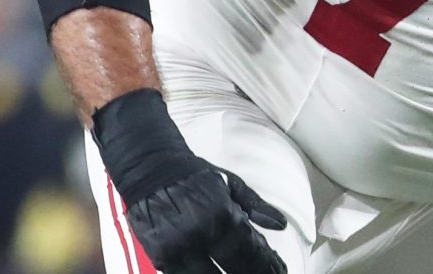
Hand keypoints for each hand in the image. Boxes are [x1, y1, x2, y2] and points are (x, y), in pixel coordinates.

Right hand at [127, 166, 286, 273]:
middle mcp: (201, 236)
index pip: (253, 254)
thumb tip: (281, 225)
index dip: (270, 268)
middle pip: (234, 273)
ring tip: (239, 273)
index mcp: (223, 215)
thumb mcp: (231, 184)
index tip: (280, 272)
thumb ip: (257, 207)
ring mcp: (179, 250)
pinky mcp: (161, 259)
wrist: (152, 170)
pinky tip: (216, 272)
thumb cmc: (195, 176)